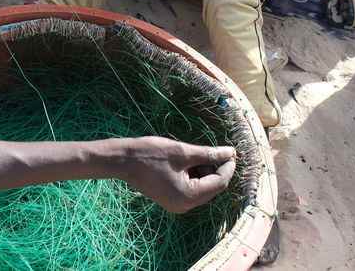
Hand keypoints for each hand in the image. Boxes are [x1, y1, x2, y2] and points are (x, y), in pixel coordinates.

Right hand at [121, 138, 235, 212]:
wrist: (123, 161)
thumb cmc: (151, 154)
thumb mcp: (182, 152)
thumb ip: (208, 154)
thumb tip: (230, 152)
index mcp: (189, 196)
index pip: (219, 182)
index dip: (227, 166)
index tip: (231, 151)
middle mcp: (185, 206)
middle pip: (213, 188)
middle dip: (216, 169)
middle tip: (214, 150)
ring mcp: (178, 204)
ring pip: (203, 188)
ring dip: (205, 171)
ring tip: (196, 154)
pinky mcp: (172, 199)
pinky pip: (192, 189)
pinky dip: (194, 176)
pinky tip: (188, 161)